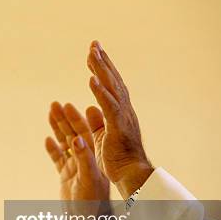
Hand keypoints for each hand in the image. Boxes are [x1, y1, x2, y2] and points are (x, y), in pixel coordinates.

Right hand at [45, 102, 109, 200]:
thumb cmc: (93, 203)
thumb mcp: (88, 179)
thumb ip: (83, 158)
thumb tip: (76, 139)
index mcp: (93, 157)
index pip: (84, 133)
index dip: (76, 118)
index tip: (67, 105)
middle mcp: (85, 159)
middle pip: (73, 134)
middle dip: (64, 119)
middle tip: (54, 104)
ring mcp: (75, 167)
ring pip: (64, 143)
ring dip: (57, 129)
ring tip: (49, 114)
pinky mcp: (66, 177)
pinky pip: (58, 159)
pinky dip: (53, 150)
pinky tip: (47, 140)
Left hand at [86, 40, 153, 198]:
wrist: (131, 176)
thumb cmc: (118, 159)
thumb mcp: (102, 136)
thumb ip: (97, 121)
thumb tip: (89, 107)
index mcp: (119, 113)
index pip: (111, 86)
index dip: (103, 68)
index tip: (94, 52)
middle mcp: (124, 111)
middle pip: (112, 81)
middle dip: (102, 61)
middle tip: (93, 43)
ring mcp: (122, 118)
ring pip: (112, 88)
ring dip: (102, 70)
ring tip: (92, 54)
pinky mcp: (118, 128)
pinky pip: (109, 107)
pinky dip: (100, 92)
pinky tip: (91, 79)